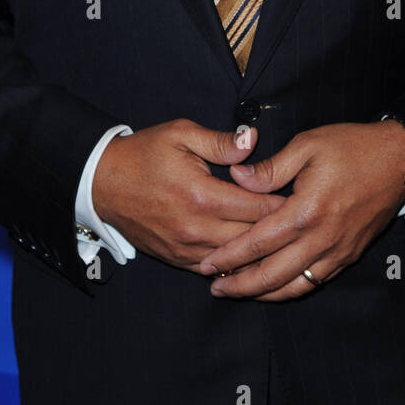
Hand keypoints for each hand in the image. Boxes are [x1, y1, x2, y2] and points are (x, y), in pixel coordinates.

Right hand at [91, 118, 286, 272]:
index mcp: (202, 196)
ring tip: (283, 240)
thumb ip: (221, 141)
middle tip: (301, 220)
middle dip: (279, 230)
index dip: (283, 203)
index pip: (258, 207)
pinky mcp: (177, 259)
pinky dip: (235, 264)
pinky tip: (252, 256)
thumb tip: (253, 140)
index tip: (302, 197)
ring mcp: (186, 249)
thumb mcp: (181, 134)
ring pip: (237, 259)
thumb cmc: (143, 154)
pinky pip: (215, 270)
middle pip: (253, 238)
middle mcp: (196, 229)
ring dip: (259, 251)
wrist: (101, 183)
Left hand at [196, 121, 404, 300]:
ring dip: (263, 294)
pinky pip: (315, 282)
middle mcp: (322, 238)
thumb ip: (270, 169)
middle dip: (239, 285)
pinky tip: (273, 286)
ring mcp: (338, 251)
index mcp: (307, 211)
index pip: (258, 243)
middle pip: (272, 276)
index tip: (207, 264)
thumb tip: (235, 177)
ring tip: (238, 291)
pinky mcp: (349, 255)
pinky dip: (290, 289)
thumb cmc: (353, 146)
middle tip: (215, 287)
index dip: (229, 257)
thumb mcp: (308, 145)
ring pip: (294, 287)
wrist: (400, 160)